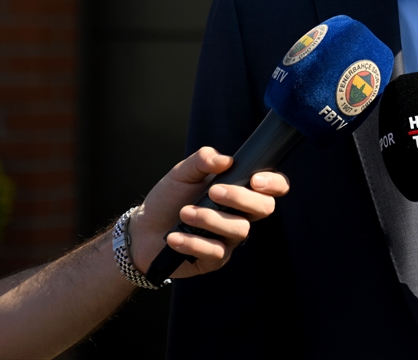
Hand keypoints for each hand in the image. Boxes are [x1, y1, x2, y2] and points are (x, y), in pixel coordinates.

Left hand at [127, 147, 289, 278]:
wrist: (143, 229)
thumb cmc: (169, 199)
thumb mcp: (183, 173)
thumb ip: (203, 160)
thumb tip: (225, 159)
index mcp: (240, 189)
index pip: (274, 187)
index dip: (274, 183)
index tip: (255, 179)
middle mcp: (241, 214)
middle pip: (264, 208)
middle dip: (241, 198)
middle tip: (213, 192)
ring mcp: (230, 238)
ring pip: (239, 230)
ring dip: (211, 219)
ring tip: (184, 213)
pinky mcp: (215, 259)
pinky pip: (216, 252)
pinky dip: (194, 243)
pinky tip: (175, 237)